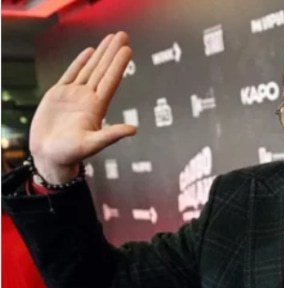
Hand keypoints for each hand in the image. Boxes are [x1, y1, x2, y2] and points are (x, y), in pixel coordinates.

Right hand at [28, 32, 135, 182]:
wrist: (50, 156)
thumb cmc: (71, 154)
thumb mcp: (92, 145)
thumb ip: (111, 136)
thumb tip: (133, 130)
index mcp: (97, 108)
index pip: (110, 81)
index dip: (119, 65)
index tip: (127, 49)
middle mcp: (88, 98)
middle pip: (103, 70)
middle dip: (112, 52)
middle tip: (123, 35)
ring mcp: (74, 95)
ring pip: (89, 69)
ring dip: (100, 53)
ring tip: (110, 38)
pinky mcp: (58, 95)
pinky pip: (71, 74)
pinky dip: (80, 62)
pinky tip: (90, 52)